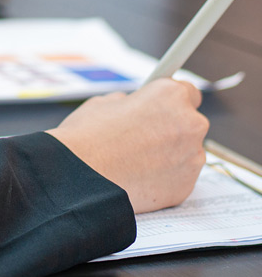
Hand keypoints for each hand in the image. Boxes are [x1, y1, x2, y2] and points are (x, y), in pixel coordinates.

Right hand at [48, 78, 208, 211]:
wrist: (85, 179)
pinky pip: (181, 175)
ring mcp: (192, 157)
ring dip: (171, 152)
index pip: (188, 91)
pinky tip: (141, 174)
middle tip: (143, 133)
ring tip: (138, 158)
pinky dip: (167, 175)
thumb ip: (128, 102)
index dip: (171, 100)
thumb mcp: (103, 103)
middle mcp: (190, 123)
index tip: (162, 105)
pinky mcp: (188, 185)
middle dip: (172, 126)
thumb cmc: (89, 137)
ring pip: (187, 151)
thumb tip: (132, 107)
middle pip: (190, 122)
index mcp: (170, 95)